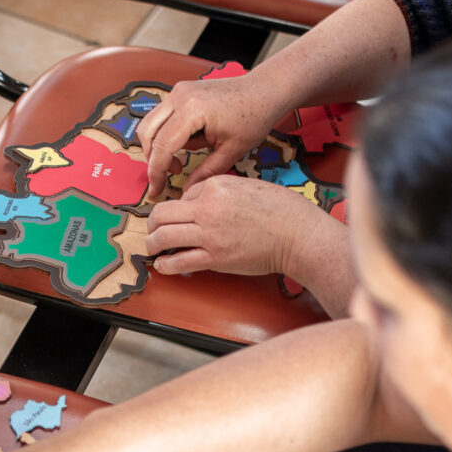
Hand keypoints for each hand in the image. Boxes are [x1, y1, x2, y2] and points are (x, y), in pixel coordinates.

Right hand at [137, 75, 285, 196]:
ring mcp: (178, 91)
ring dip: (157, 146)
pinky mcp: (181, 92)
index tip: (157, 189)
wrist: (265, 89)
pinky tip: (185, 145)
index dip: (156, 172)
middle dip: (153, 159)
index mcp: (192, 110)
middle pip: (147, 132)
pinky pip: (162, 116)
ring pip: (150, 123)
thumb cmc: (254, 116)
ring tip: (179, 163)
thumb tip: (186, 191)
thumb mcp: (232, 151)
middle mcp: (180, 96)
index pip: (162, 145)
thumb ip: (206, 172)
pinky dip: (165, 134)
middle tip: (167, 177)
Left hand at [146, 175, 323, 276]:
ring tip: (153, 248)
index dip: (180, 207)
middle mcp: (207, 208)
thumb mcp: (246, 186)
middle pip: (161, 214)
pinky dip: (165, 265)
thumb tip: (194, 203)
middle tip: (153, 231)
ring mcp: (209, 234)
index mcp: (215, 186)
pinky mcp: (214, 258)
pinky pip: (178, 261)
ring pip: (162, 237)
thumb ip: (218, 192)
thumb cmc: (280, 210)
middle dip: (152, 224)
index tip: (182, 217)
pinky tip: (163, 265)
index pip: (182, 195)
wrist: (298, 234)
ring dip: (152, 244)